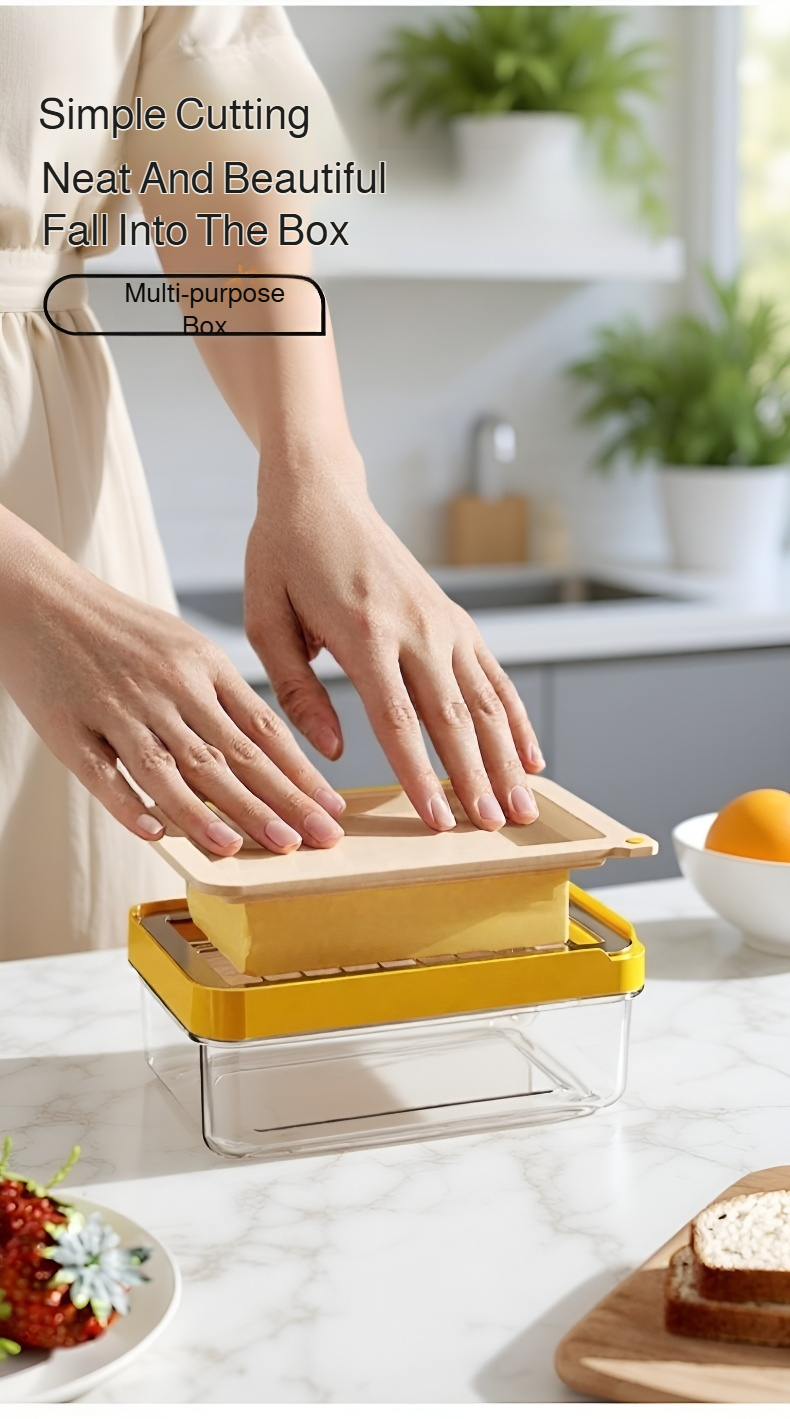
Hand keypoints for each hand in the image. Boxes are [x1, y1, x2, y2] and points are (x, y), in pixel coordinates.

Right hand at [0, 539, 345, 856]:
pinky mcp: (70, 728)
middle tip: (312, 840)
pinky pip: (103, 773)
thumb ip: (223, 698)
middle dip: (275, 803)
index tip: (331, 808)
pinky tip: (155, 833)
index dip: (299, 774)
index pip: (262, 729)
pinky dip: (128, 804)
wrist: (39, 597)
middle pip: (228, 755)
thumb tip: (270, 754)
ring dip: (208, 812)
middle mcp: (167, 687)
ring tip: (242, 849)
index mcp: (202, 666)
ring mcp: (119, 708)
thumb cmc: (119, 630)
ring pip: (170, 768)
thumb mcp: (184, 646)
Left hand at [245, 466, 544, 832]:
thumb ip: (297, 690)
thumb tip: (334, 751)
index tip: (437, 821)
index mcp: (363, 630)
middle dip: (477, 779)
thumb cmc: (284, 556)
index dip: (420, 775)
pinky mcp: (455, 617)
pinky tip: (532, 758)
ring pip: (485, 701)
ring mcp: (443, 621)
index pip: (398, 719)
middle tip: (493, 828)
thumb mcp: (265, 620)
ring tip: (522, 807)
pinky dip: (516, 719)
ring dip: (508, 759)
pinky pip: (494, 675)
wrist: (322, 492)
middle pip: (454, 718)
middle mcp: (415, 626)